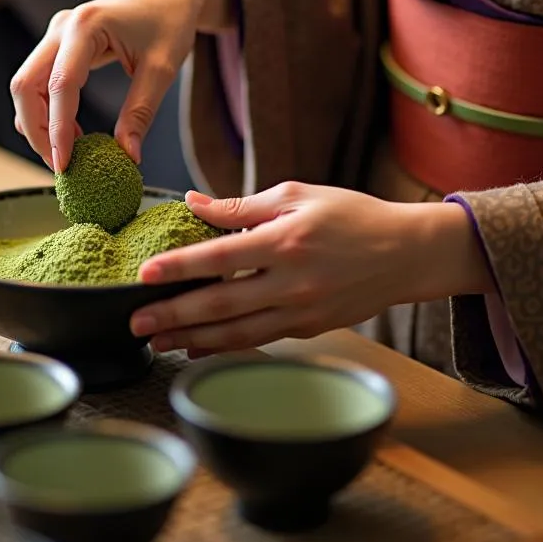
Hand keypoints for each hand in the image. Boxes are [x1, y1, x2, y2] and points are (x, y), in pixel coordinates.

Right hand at [11, 0, 234, 171]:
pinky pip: (38, 82)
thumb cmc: (169, 22)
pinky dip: (45, 111)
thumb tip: (127, 156)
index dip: (57, 129)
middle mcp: (61, 27)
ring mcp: (55, 34)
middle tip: (60, 167)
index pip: (60, 85)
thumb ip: (140, 112)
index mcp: (86, 26)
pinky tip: (70, 134)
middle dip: (37, 131)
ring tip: (69, 153)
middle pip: (25, 86)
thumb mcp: (162, 69)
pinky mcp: (58, 44)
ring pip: (26, 86)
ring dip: (38, 123)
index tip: (65, 164)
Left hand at [129, 183, 495, 354]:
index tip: (145, 275)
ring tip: (157, 342)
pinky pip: (259, 341)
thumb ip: (240, 207)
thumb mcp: (297, 195)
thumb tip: (192, 203)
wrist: (407, 253)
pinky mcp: (309, 329)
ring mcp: (301, 312)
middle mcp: (291, 283)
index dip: (180, 267)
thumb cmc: (351, 216)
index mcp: (285, 241)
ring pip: (237, 333)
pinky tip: (198, 346)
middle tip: (134, 322)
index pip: (220, 258)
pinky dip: (225, 346)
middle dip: (173, 316)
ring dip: (192, 340)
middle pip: (220, 305)